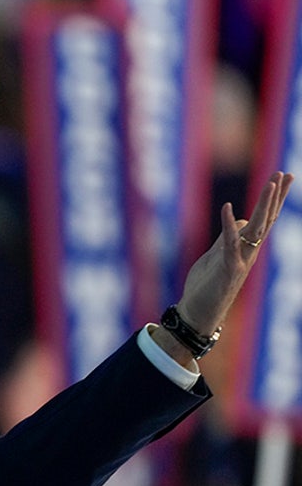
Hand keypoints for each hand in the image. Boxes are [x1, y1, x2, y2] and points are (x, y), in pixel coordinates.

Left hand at [175, 171, 293, 336]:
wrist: (198, 312)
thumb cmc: (207, 284)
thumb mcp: (217, 254)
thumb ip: (227, 238)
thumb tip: (238, 220)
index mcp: (247, 247)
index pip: (264, 218)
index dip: (273, 199)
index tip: (283, 177)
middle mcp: (249, 252)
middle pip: (266, 219)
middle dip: (275, 196)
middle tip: (285, 173)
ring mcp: (241, 260)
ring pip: (256, 228)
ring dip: (264, 206)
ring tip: (272, 183)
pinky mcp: (227, 269)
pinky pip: (230, 244)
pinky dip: (228, 225)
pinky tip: (228, 207)